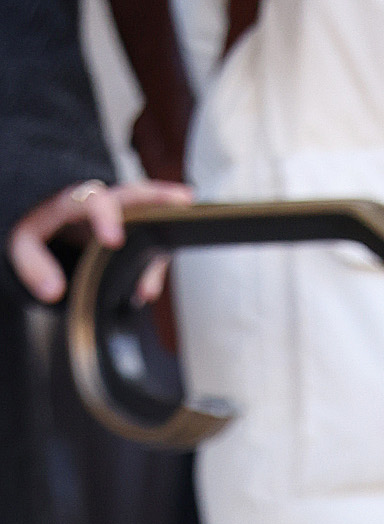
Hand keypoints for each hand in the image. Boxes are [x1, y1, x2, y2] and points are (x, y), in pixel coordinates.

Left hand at [8, 173, 185, 308]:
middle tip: (184, 201)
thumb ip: (31, 263)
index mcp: (74, 199)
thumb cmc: (34, 229)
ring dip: (156, 252)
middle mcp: (101, 203)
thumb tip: (53, 290)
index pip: (95, 200)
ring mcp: (119, 219)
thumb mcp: (21, 243)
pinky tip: (143, 292)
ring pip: (148, 224)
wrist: (41, 226)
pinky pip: (148, 245)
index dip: (106, 217)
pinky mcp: (129, 235)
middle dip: (161, 197)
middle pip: (135, 194)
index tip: (114, 240)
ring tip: (146, 289)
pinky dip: (152, 268)